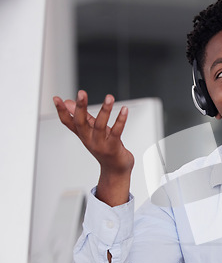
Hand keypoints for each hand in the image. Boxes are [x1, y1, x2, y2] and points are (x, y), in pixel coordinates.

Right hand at [53, 90, 133, 205]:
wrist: (117, 170)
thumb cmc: (106, 149)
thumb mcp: (93, 132)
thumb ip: (84, 117)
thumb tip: (69, 102)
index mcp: (83, 135)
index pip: (68, 123)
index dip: (62, 111)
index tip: (56, 98)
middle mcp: (90, 140)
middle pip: (81, 123)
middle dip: (80, 107)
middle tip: (81, 93)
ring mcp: (101, 145)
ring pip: (100, 126)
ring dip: (105, 110)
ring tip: (109, 97)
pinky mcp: (114, 148)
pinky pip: (117, 132)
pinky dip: (120, 120)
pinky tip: (124, 110)